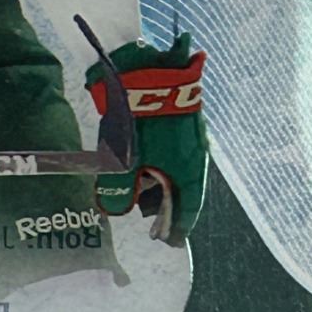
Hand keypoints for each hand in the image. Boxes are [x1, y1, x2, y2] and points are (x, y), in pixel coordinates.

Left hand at [86, 34, 208, 243]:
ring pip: (180, 170)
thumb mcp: (124, 158)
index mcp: (190, 168)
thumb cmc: (138, 119)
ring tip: (143, 192)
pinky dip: (163, 164)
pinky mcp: (182, 120)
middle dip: (168, 206)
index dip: (180, 225)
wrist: (146, 70)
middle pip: (185, 189)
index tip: (172, 241)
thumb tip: (114, 210)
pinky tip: (146, 163)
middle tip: (152, 220)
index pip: (190, 206)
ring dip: (164, 183)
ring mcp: (193, 136)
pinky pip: (176, 152)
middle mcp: (198, 154)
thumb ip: (118, 187)